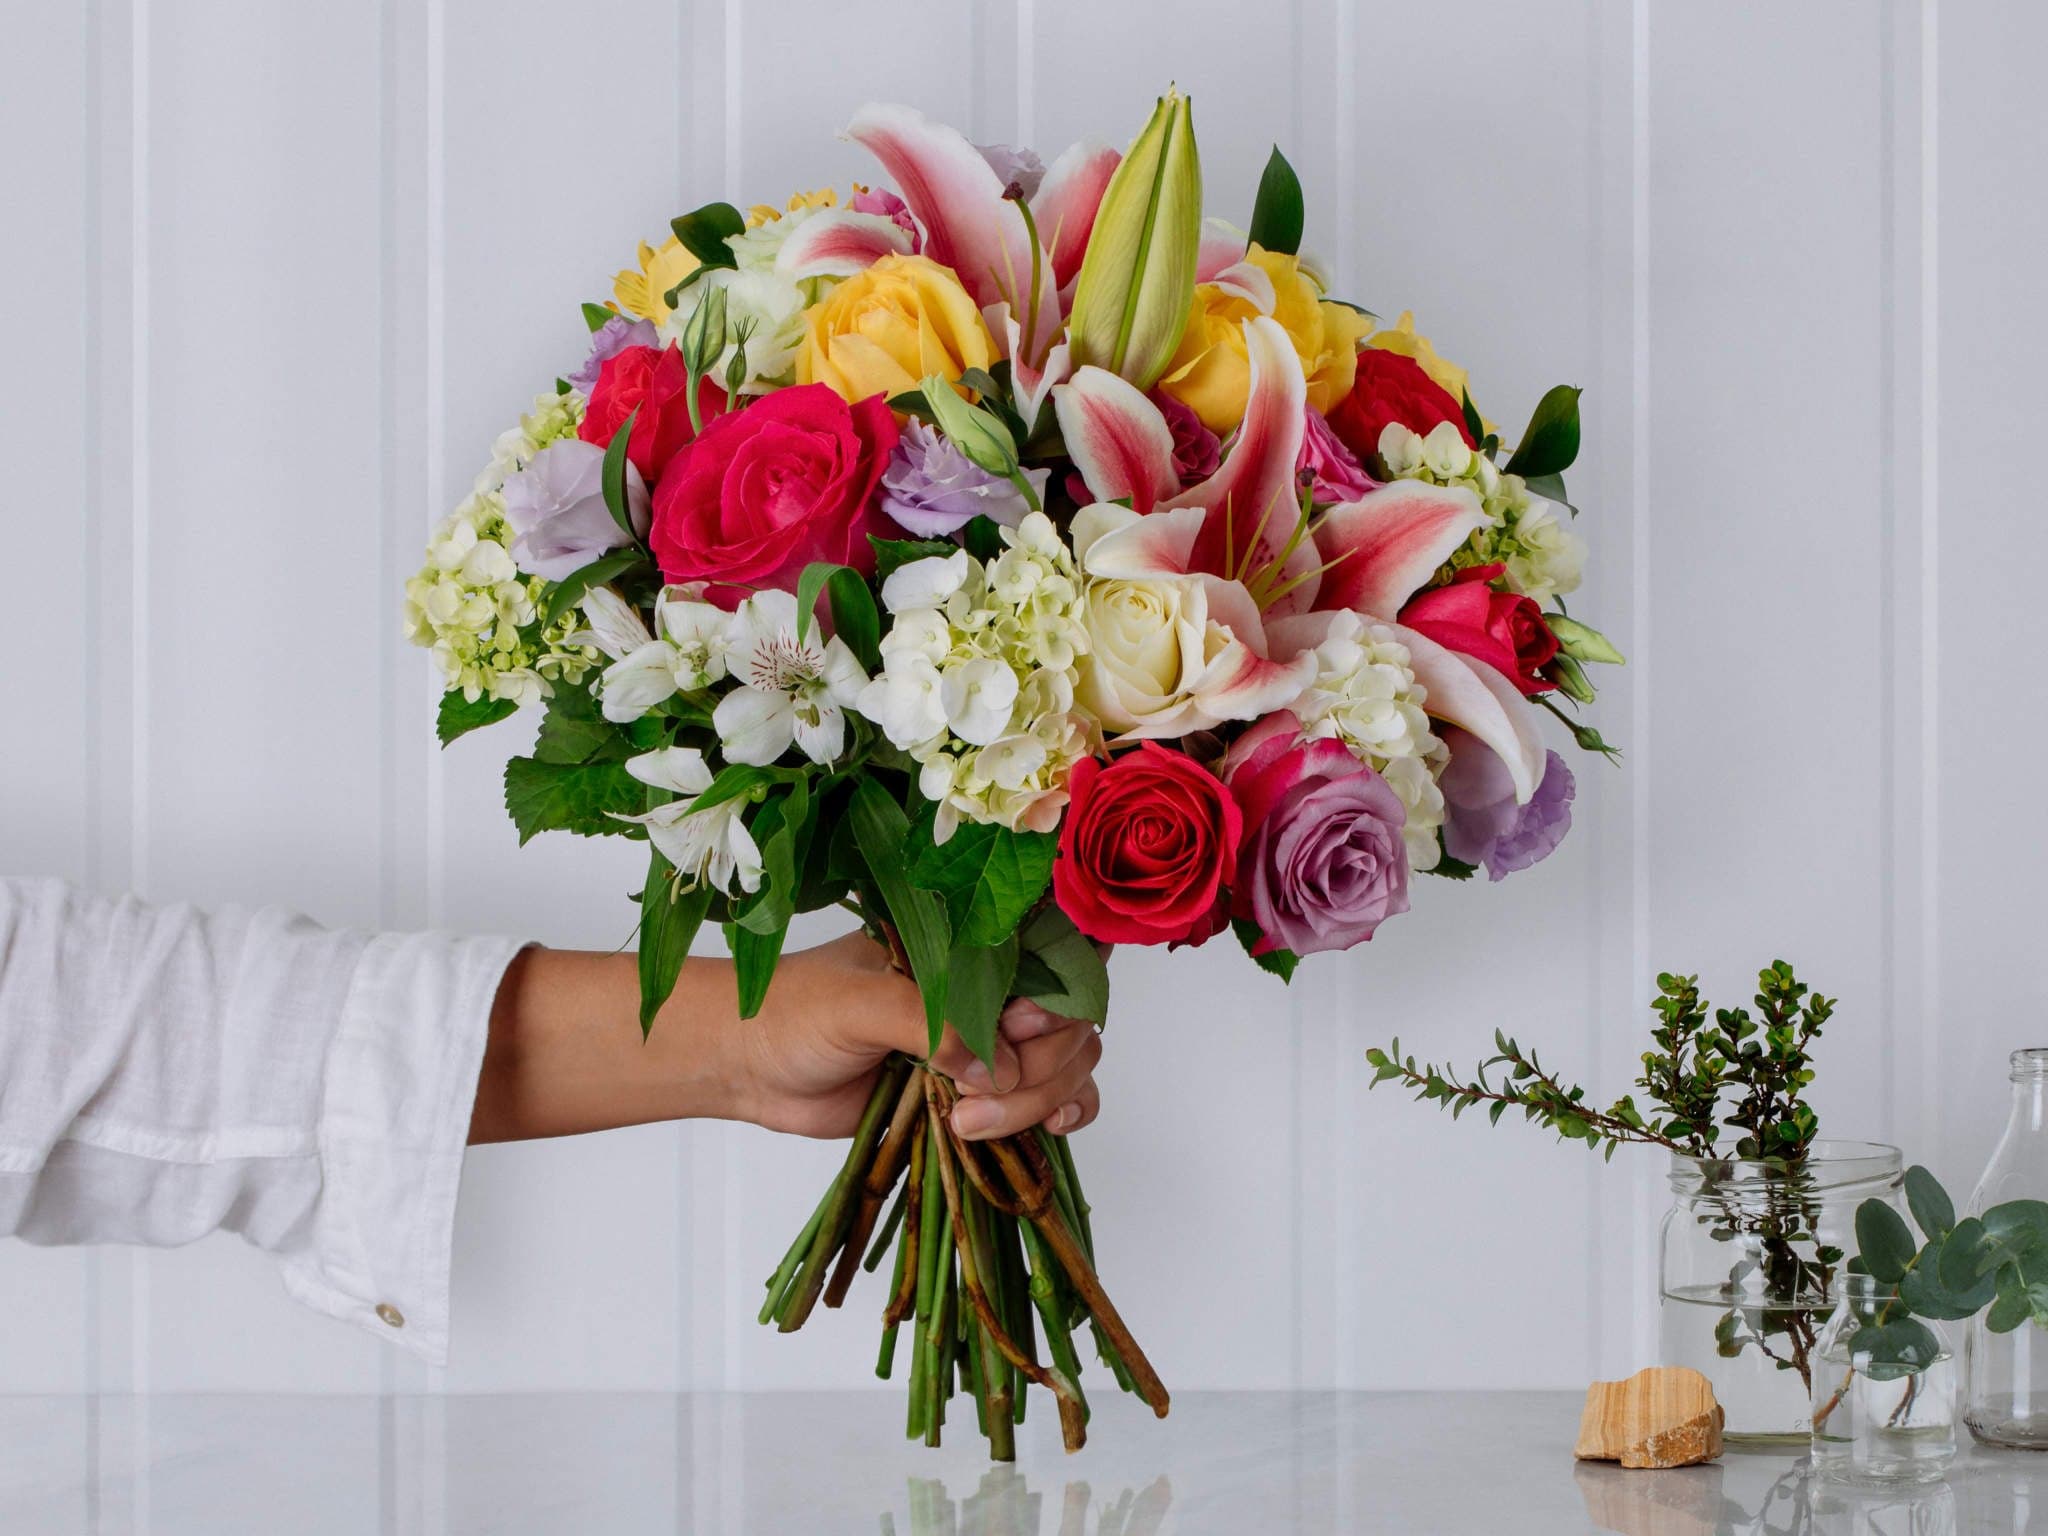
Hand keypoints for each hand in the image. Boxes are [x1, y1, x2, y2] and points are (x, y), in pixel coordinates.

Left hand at [729, 929, 1104, 1141]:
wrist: (750, 1065)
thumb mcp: (859, 1004)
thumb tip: (1000, 1072)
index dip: (1055, 999)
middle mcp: (987, 990)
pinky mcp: (979, 1093)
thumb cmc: (794, 1012)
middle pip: (1070, 1022)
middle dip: (1041, 1067)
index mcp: (966, 947)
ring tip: (971, 1125)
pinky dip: (1063, 1112)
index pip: (1054, 956)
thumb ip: (931, 1026)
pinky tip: (1052, 1128)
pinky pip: (1049, 1100)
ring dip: (1040, 1100)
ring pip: (1066, 1064)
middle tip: (976, 1098)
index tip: (1015, 1030)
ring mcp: (987, 1043)